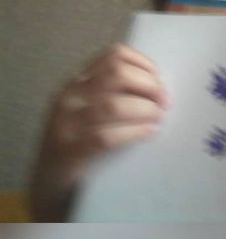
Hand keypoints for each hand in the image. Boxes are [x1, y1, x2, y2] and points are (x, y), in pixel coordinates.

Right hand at [29, 43, 169, 220]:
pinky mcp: (69, 151)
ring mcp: (66, 123)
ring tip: (158, 118)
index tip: (159, 79)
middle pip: (117, 74)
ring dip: (145, 110)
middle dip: (149, 86)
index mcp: (77, 82)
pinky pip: (107, 136)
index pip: (113, 55)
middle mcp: (69, 96)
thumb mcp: (90, 108)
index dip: (143, 63)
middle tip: (164, 102)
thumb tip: (158, 86)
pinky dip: (134, 132)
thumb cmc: (80, 142)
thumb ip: (114, 92)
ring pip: (114, 105)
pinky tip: (149, 132)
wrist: (47, 184)